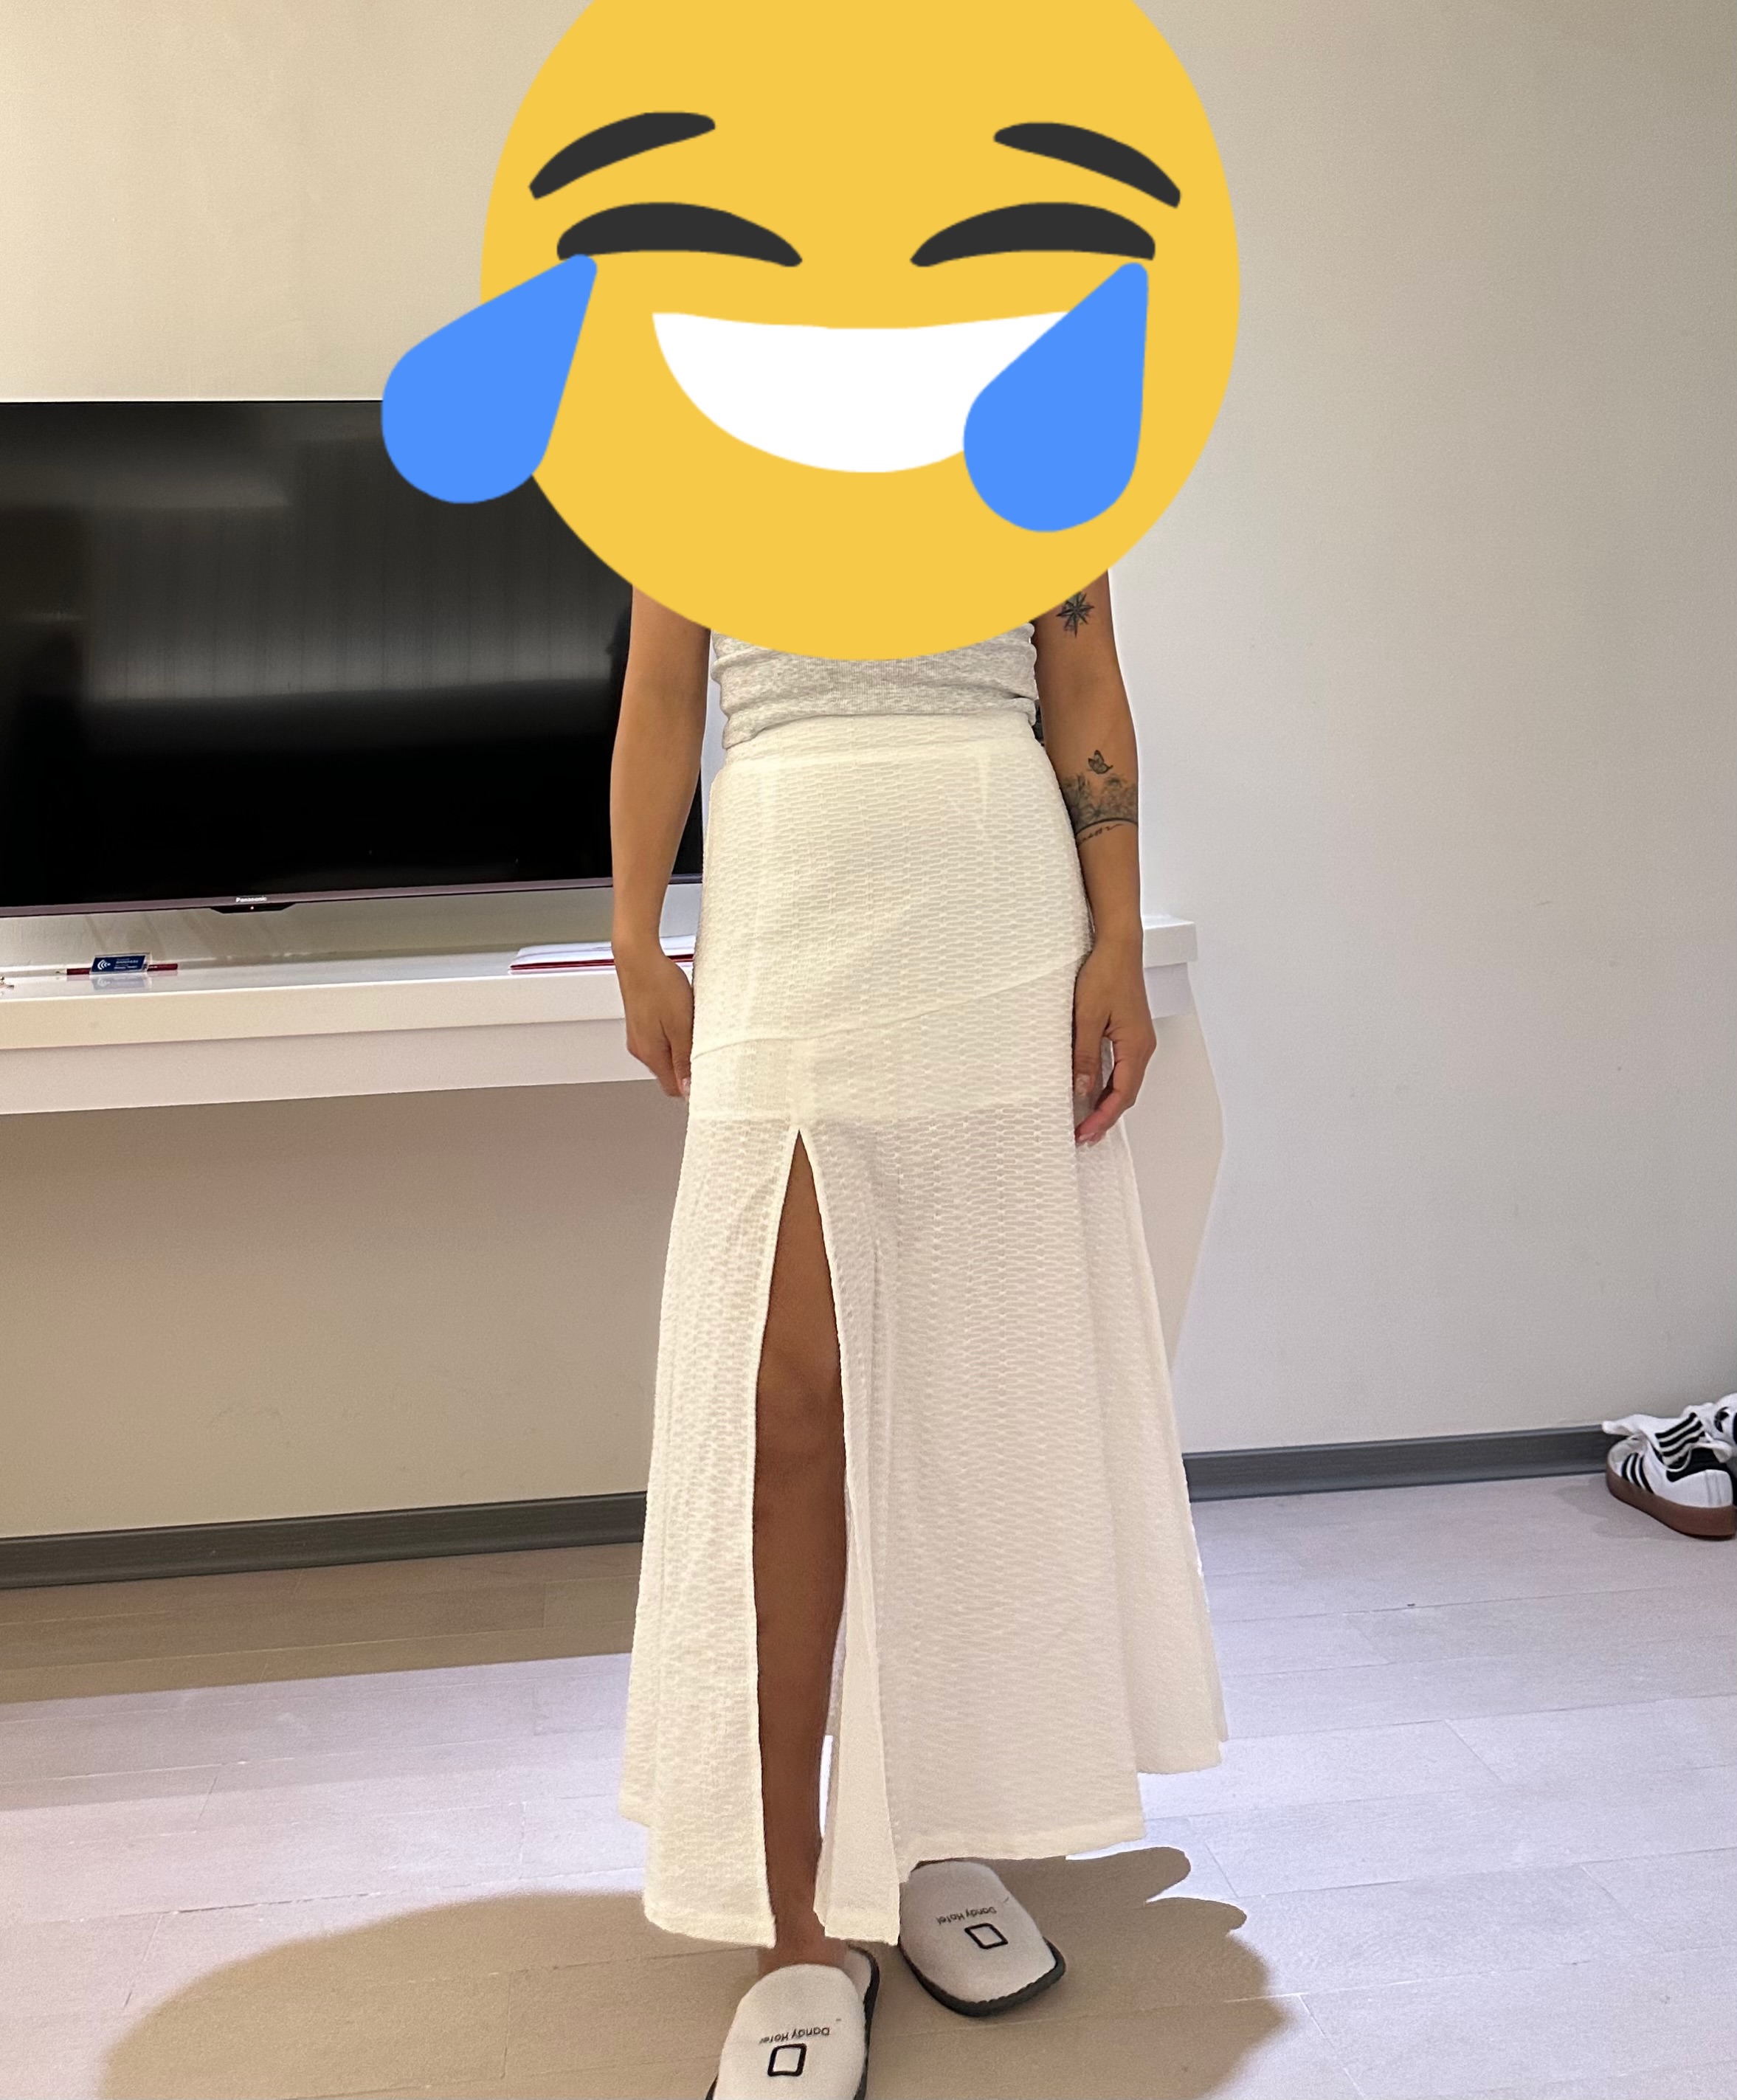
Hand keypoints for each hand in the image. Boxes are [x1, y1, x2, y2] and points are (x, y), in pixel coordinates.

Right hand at [617, 944, 694, 1098]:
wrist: (638, 956)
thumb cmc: (659, 984)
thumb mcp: (681, 1025)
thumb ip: (684, 1059)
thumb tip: (687, 1089)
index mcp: (651, 1054)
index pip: (673, 1088)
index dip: (693, 1086)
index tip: (710, 1075)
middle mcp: (641, 1049)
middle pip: (669, 1073)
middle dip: (689, 1066)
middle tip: (707, 1047)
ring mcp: (639, 1036)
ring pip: (666, 1055)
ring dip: (682, 1048)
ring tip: (693, 1027)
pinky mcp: (641, 1023)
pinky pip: (661, 1039)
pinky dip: (674, 1035)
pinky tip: (682, 1018)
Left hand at [1072, 935, 1155, 1145]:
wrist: (1118, 946)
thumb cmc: (1106, 973)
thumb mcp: (1086, 1017)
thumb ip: (1084, 1056)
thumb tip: (1082, 1089)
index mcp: (1135, 1046)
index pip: (1120, 1095)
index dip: (1102, 1119)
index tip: (1084, 1134)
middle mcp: (1142, 1046)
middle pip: (1126, 1094)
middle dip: (1105, 1117)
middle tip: (1083, 1135)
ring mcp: (1138, 1039)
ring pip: (1125, 1082)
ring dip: (1107, 1102)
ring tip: (1086, 1119)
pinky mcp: (1131, 1032)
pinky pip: (1122, 1067)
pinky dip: (1109, 1085)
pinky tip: (1093, 1089)